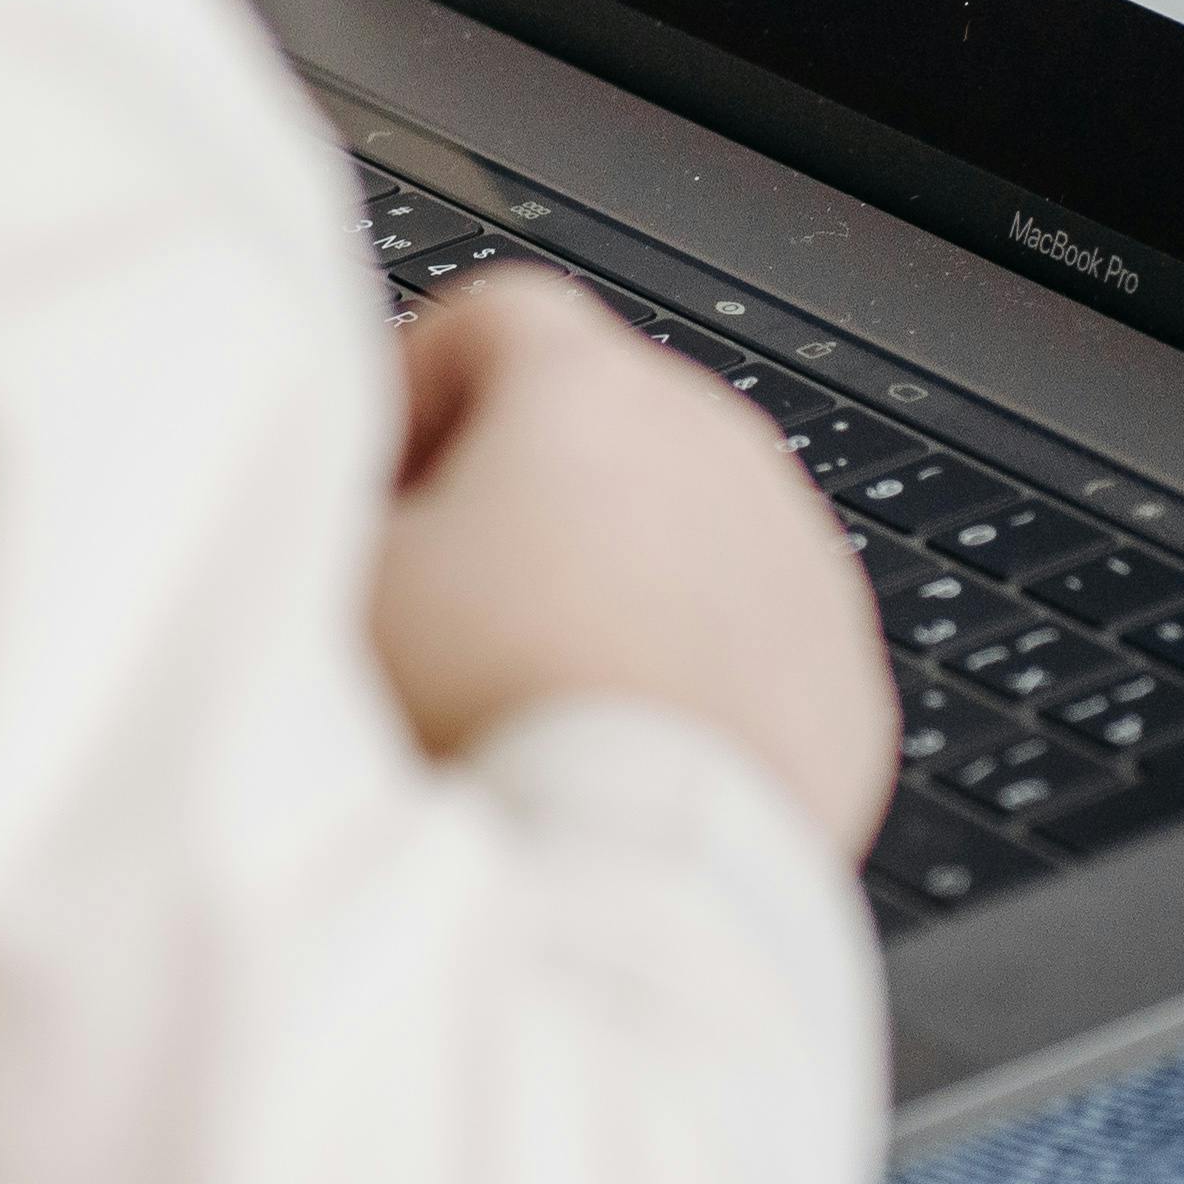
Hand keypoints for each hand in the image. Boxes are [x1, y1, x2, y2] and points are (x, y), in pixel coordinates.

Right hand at [367, 268, 895, 860]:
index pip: (494, 314)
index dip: (415, 381)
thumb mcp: (348, 573)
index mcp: (594, 392)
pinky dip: (679, 662)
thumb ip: (341, 494)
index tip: (383, 467)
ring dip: (601, 572)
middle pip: (595, 420)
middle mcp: (719, 448)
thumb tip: (341, 484)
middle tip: (433, 581)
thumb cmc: (487, 711)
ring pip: (677, 527)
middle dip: (509, 483)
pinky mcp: (841, 674)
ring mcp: (797, 561)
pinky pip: (744, 634)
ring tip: (519, 675)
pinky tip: (605, 732)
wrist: (631, 869)